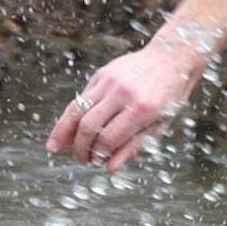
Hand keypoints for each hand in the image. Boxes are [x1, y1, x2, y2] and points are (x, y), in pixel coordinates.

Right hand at [47, 40, 204, 172]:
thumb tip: (110, 169)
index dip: (99, 154)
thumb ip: (134, 146)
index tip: (96, 163)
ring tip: (54, 148)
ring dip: (63, 132)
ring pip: (76, 109)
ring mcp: (110, 80)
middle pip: (88, 125)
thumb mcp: (160, 125)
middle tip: (81, 161)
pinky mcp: (102, 73)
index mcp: (142, 108)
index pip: (109, 138)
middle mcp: (123, 92)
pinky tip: (68, 130)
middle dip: (80, 148)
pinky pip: (82, 98)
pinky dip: (72, 116)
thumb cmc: (170, 96)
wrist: (172, 56)